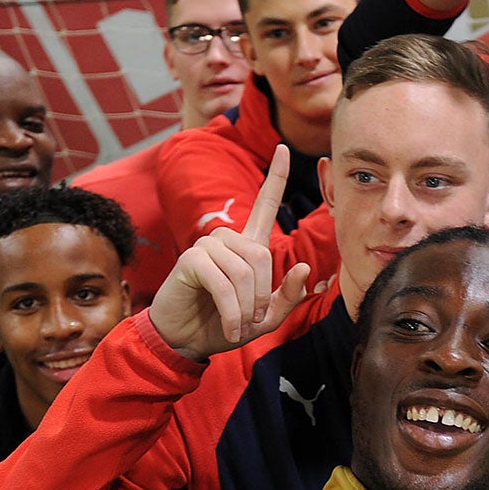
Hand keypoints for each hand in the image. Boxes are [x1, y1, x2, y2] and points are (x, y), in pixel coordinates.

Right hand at [149, 146, 312, 362]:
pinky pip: (223, 283)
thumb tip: (303, 268)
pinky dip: (232, 311)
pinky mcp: (191, 260)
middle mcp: (227, 240)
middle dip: (262, 297)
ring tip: (238, 326)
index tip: (282, 149)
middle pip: (262, 257)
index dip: (275, 178)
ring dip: (247, 308)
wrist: (185, 340)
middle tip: (253, 322)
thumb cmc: (223, 325)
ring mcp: (207, 247)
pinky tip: (229, 326)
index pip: (264, 205)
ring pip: (244, 271)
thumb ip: (287, 298)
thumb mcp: (264, 318)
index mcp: (247, 246)